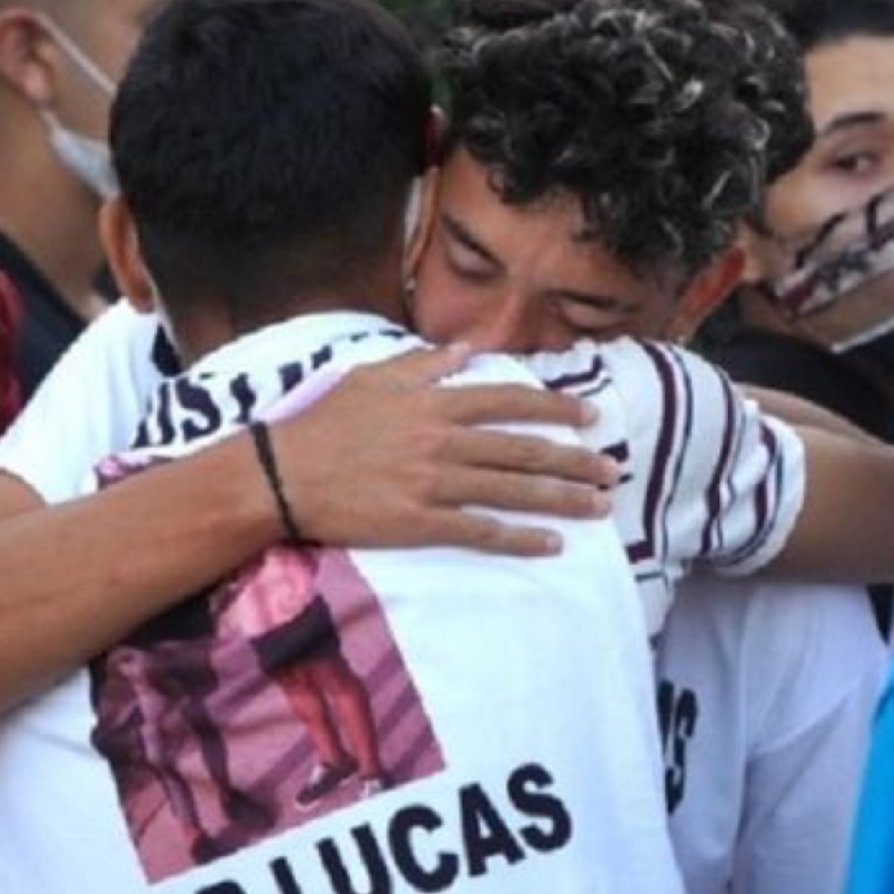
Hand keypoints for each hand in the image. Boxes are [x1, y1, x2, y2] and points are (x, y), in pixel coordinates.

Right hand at [268, 345, 615, 555]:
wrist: (283, 474)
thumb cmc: (325, 423)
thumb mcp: (372, 377)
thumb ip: (423, 364)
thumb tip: (466, 349)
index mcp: (434, 402)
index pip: (510, 401)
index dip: (555, 407)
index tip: (589, 416)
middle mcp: (442, 440)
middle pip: (523, 450)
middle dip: (573, 461)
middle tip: (610, 471)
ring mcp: (433, 484)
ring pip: (511, 491)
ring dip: (561, 499)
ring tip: (597, 507)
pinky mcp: (419, 523)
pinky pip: (480, 531)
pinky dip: (519, 538)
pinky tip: (550, 545)